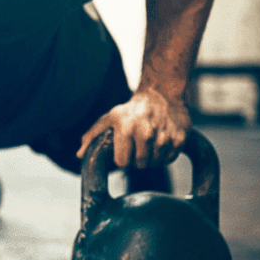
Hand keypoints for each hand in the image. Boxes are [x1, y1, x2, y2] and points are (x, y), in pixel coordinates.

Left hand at [76, 89, 190, 169]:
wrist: (161, 95)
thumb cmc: (131, 109)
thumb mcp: (109, 118)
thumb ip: (92, 136)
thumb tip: (79, 155)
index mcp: (125, 129)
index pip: (122, 162)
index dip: (122, 159)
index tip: (125, 151)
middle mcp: (145, 133)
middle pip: (140, 165)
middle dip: (137, 159)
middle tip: (138, 146)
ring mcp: (164, 136)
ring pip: (155, 164)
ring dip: (151, 158)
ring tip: (149, 144)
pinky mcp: (179, 138)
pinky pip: (170, 159)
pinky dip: (164, 156)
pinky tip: (161, 143)